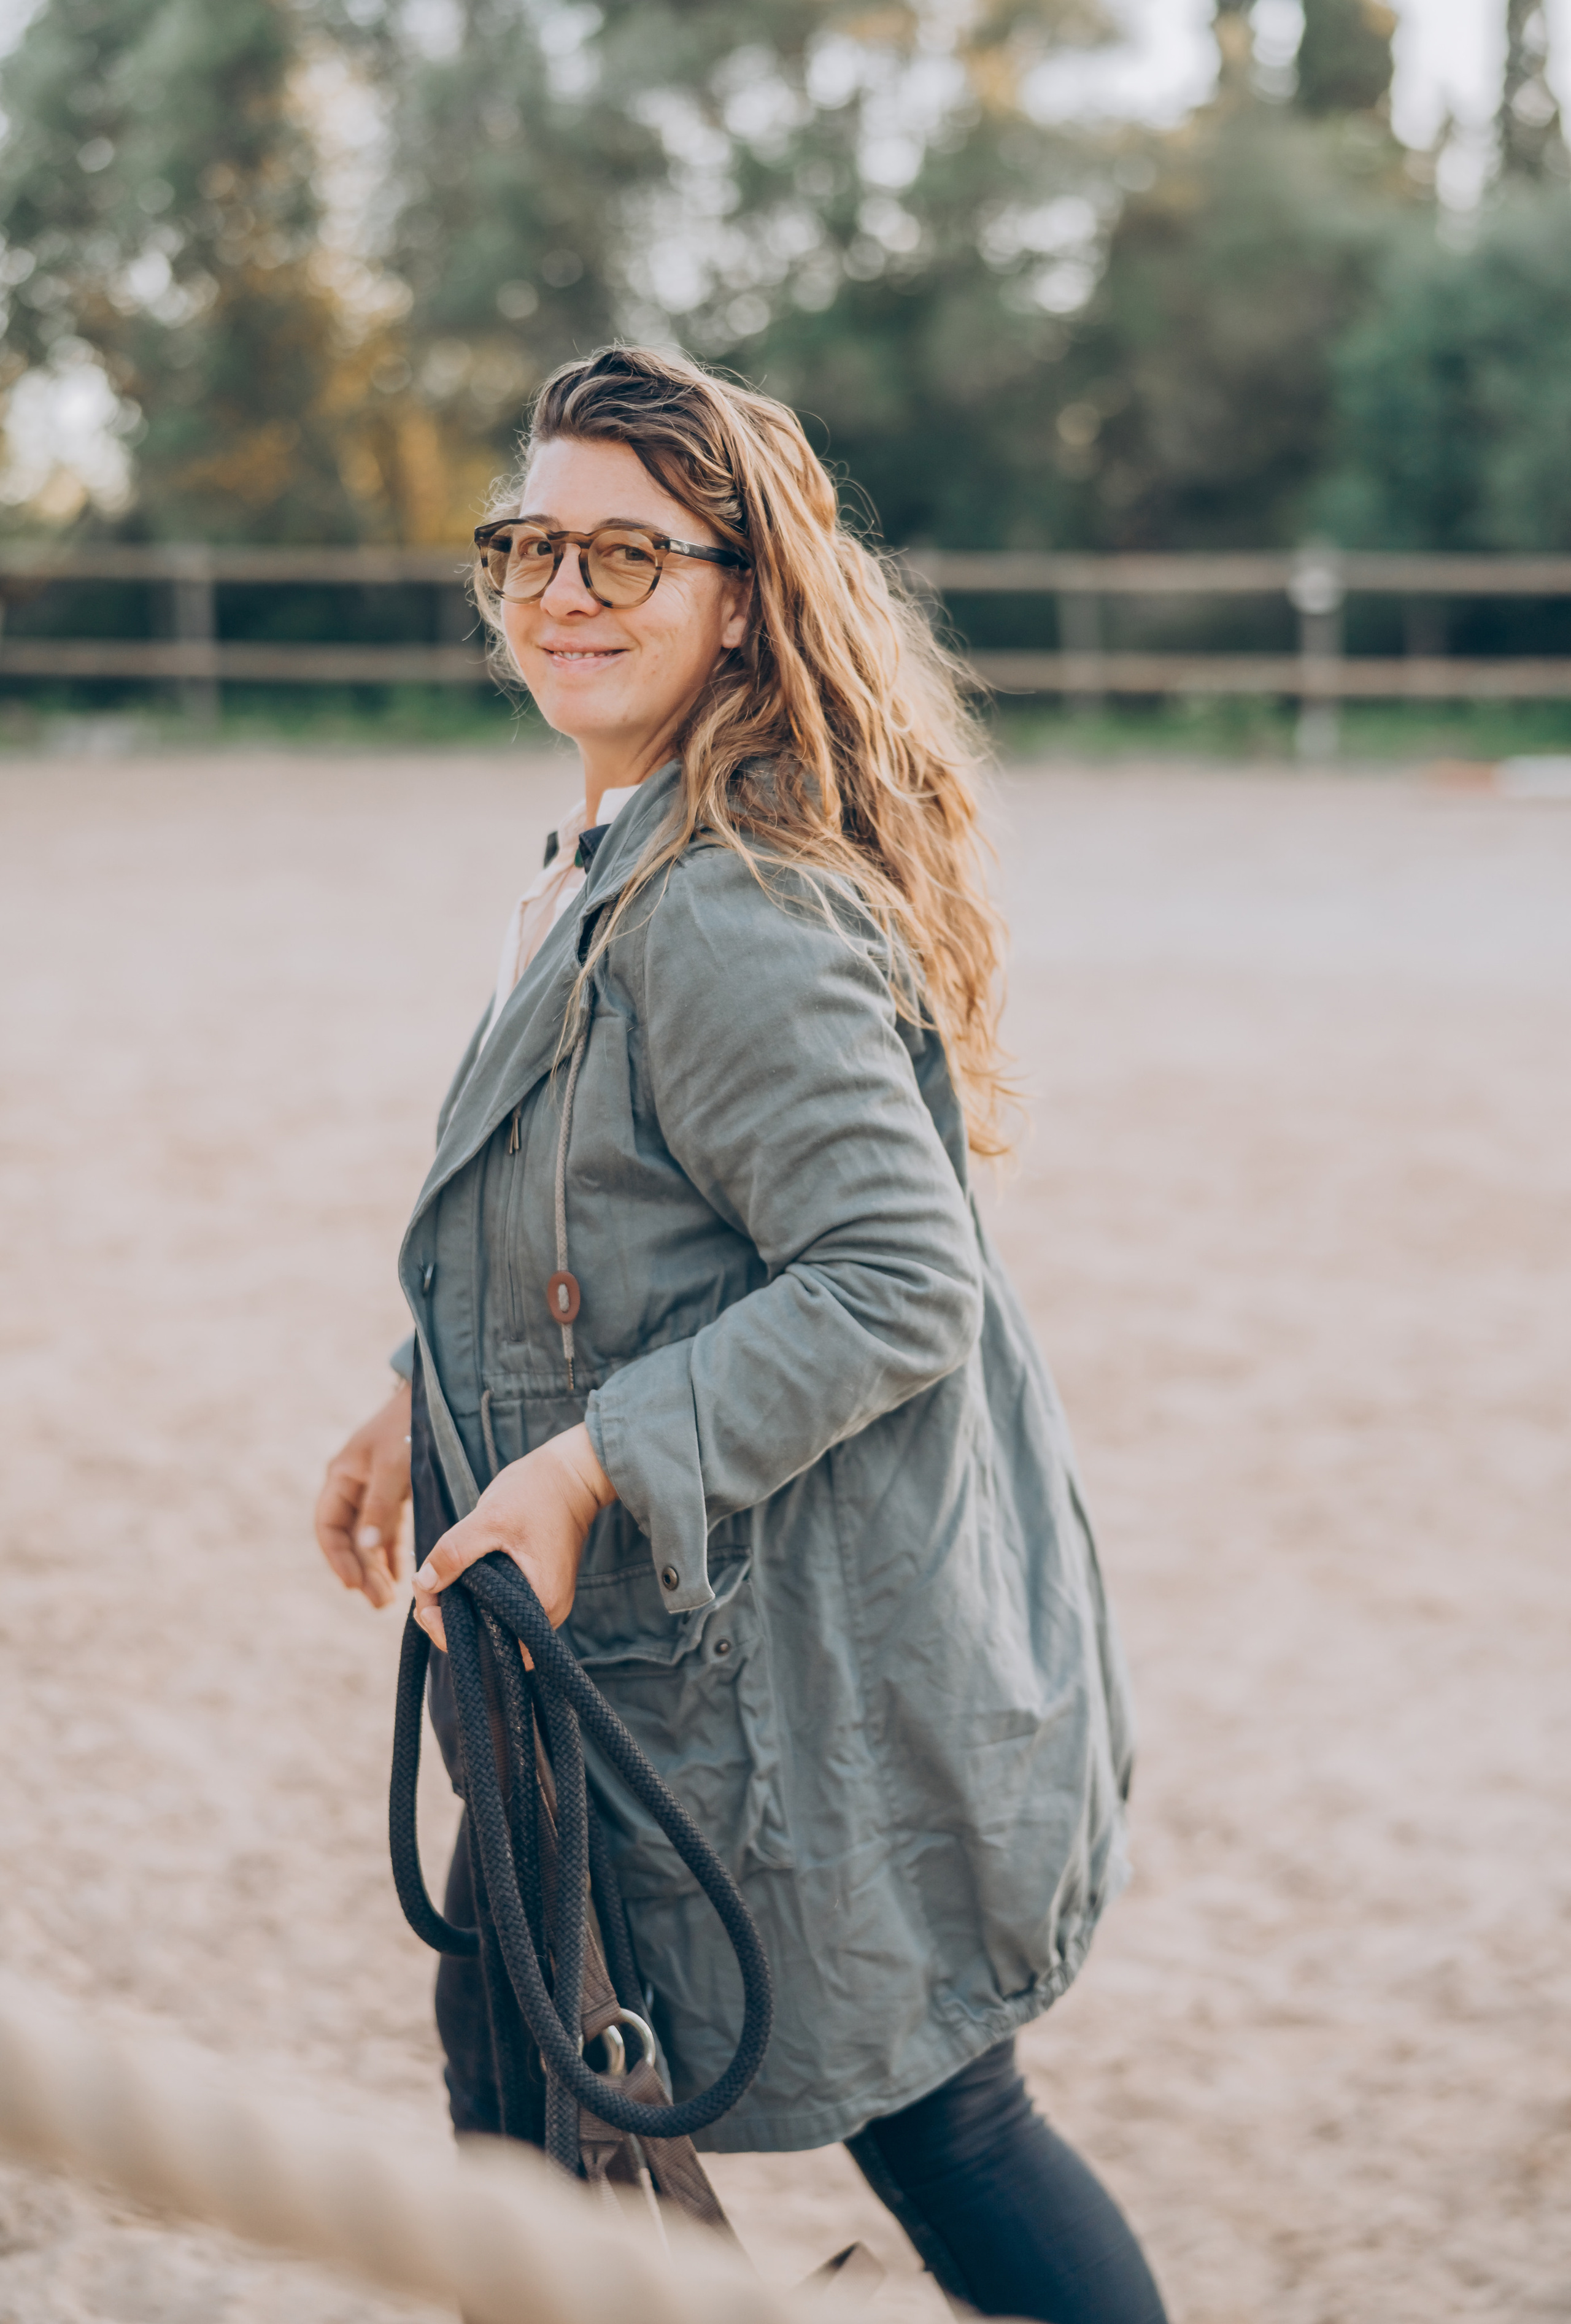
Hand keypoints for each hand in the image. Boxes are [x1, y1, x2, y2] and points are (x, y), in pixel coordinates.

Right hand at [314, 1382, 411, 1608]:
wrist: (435, 1397)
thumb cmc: (408, 1426)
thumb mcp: (393, 1465)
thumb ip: (380, 1506)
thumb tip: (366, 1549)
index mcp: (341, 1476)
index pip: (328, 1527)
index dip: (338, 1558)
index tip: (353, 1584)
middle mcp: (353, 1485)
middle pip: (348, 1538)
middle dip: (360, 1571)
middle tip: (379, 1602)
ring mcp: (373, 1489)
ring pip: (368, 1537)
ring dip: (375, 1566)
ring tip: (387, 1598)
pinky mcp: (395, 1491)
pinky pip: (387, 1528)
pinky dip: (391, 1551)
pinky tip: (398, 1573)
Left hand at [412, 1423, 615, 1653]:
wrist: (573, 1473)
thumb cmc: (537, 1492)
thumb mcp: (489, 1519)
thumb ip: (454, 1553)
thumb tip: (423, 1584)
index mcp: (541, 1604)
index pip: (490, 1647)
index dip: (450, 1633)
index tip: (426, 1606)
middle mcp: (548, 1613)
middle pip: (490, 1641)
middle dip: (451, 1621)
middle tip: (424, 1592)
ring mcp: (546, 1600)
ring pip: (494, 1623)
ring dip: (463, 1609)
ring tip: (435, 1586)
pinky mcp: (540, 1586)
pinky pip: (503, 1605)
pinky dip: (477, 1598)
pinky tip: (457, 1580)